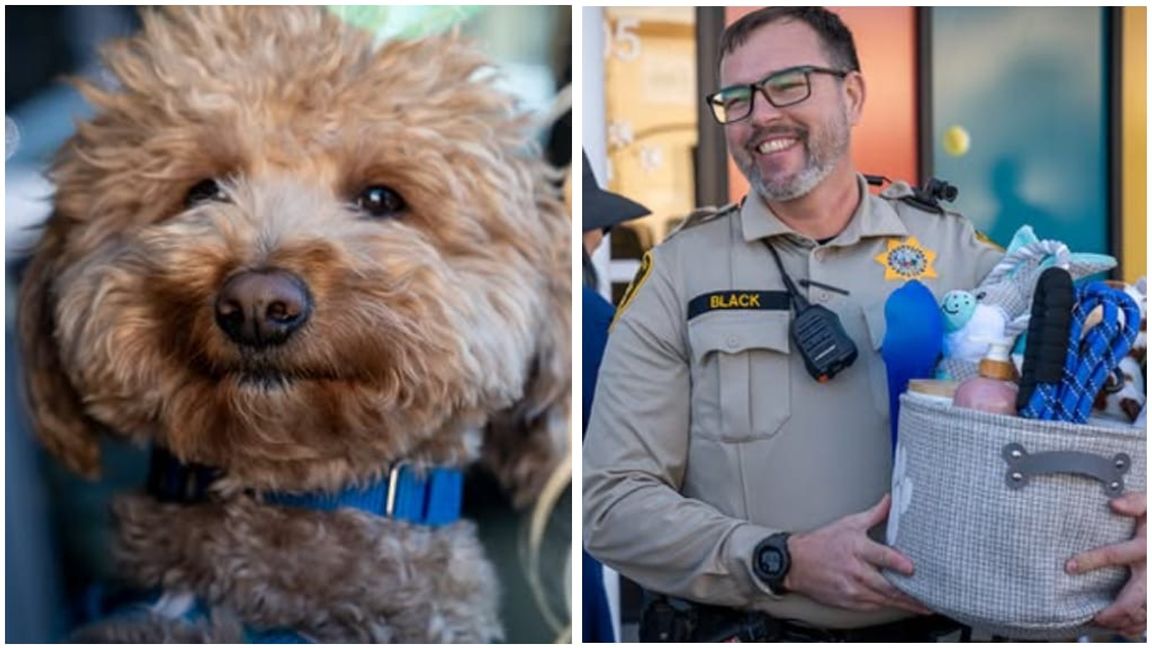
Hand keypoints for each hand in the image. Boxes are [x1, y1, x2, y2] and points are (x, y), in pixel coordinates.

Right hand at [784, 494, 931, 614]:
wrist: (795, 563)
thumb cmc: (822, 543)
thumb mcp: (848, 523)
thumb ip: (874, 514)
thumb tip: (891, 500)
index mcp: (855, 548)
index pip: (880, 556)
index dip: (897, 562)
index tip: (912, 568)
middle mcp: (854, 570)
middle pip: (886, 585)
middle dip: (909, 592)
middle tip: (930, 596)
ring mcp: (851, 589)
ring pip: (883, 599)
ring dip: (904, 604)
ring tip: (923, 606)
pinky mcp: (848, 601)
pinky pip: (873, 606)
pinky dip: (888, 606)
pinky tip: (902, 606)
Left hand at [1065, 492, 1145, 638]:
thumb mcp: (1151, 505)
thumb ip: (1135, 502)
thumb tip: (1114, 503)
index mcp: (1146, 547)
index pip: (1115, 555)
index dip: (1090, 561)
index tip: (1068, 567)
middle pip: (1135, 598)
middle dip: (1114, 610)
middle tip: (1093, 615)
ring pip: (1145, 613)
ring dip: (1124, 621)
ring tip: (1100, 621)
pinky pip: (1150, 618)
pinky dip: (1137, 627)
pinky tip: (1121, 626)